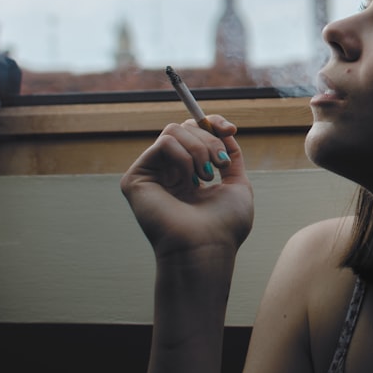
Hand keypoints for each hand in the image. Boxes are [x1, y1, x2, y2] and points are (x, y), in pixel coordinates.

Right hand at [121, 115, 253, 262]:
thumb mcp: (238, 184)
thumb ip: (231, 157)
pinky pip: (163, 143)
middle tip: (221, 163)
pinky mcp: (135, 179)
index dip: (212, 124)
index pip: (193, 133)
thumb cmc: (225, 226)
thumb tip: (225, 131)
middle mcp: (167, 173)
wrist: (207, 248)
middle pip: (185, 128)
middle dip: (210, 139)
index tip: (231, 130)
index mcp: (188, 175)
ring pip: (173, 131)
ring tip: (205, 177)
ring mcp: (151, 175)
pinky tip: (188, 181)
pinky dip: (183, 156)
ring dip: (199, 148)